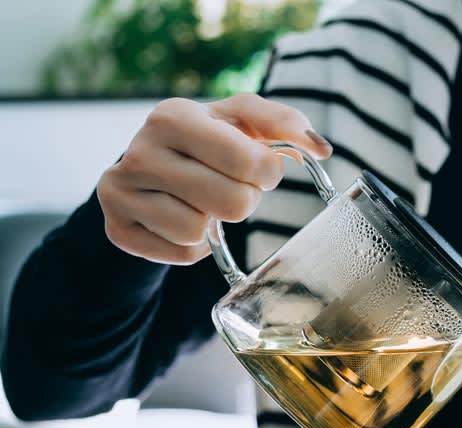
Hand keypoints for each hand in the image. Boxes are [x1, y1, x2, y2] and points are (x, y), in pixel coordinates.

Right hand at [98, 93, 332, 264]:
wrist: (146, 167)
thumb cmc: (208, 141)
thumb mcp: (242, 120)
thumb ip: (285, 122)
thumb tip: (321, 148)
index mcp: (173, 116)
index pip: (248, 162)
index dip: (267, 172)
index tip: (259, 168)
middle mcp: (139, 152)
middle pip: (231, 203)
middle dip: (243, 199)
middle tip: (229, 186)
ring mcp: (121, 191)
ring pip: (200, 231)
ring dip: (215, 223)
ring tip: (202, 201)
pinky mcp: (118, 228)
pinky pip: (182, 254)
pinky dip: (194, 246)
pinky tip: (182, 220)